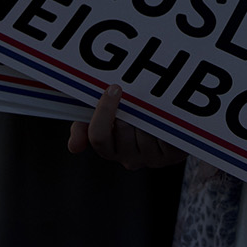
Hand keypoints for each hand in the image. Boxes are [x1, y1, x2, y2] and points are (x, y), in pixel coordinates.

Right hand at [67, 84, 186, 170]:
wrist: (170, 115)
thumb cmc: (131, 113)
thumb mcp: (103, 115)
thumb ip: (83, 126)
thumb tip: (74, 148)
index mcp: (109, 149)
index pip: (99, 136)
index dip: (104, 113)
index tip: (114, 88)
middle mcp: (129, 158)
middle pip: (123, 128)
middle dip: (130, 108)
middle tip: (137, 93)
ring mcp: (151, 158)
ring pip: (144, 131)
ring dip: (148, 112)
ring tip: (152, 100)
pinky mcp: (172, 155)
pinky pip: (166, 136)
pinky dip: (165, 120)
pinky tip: (166, 110)